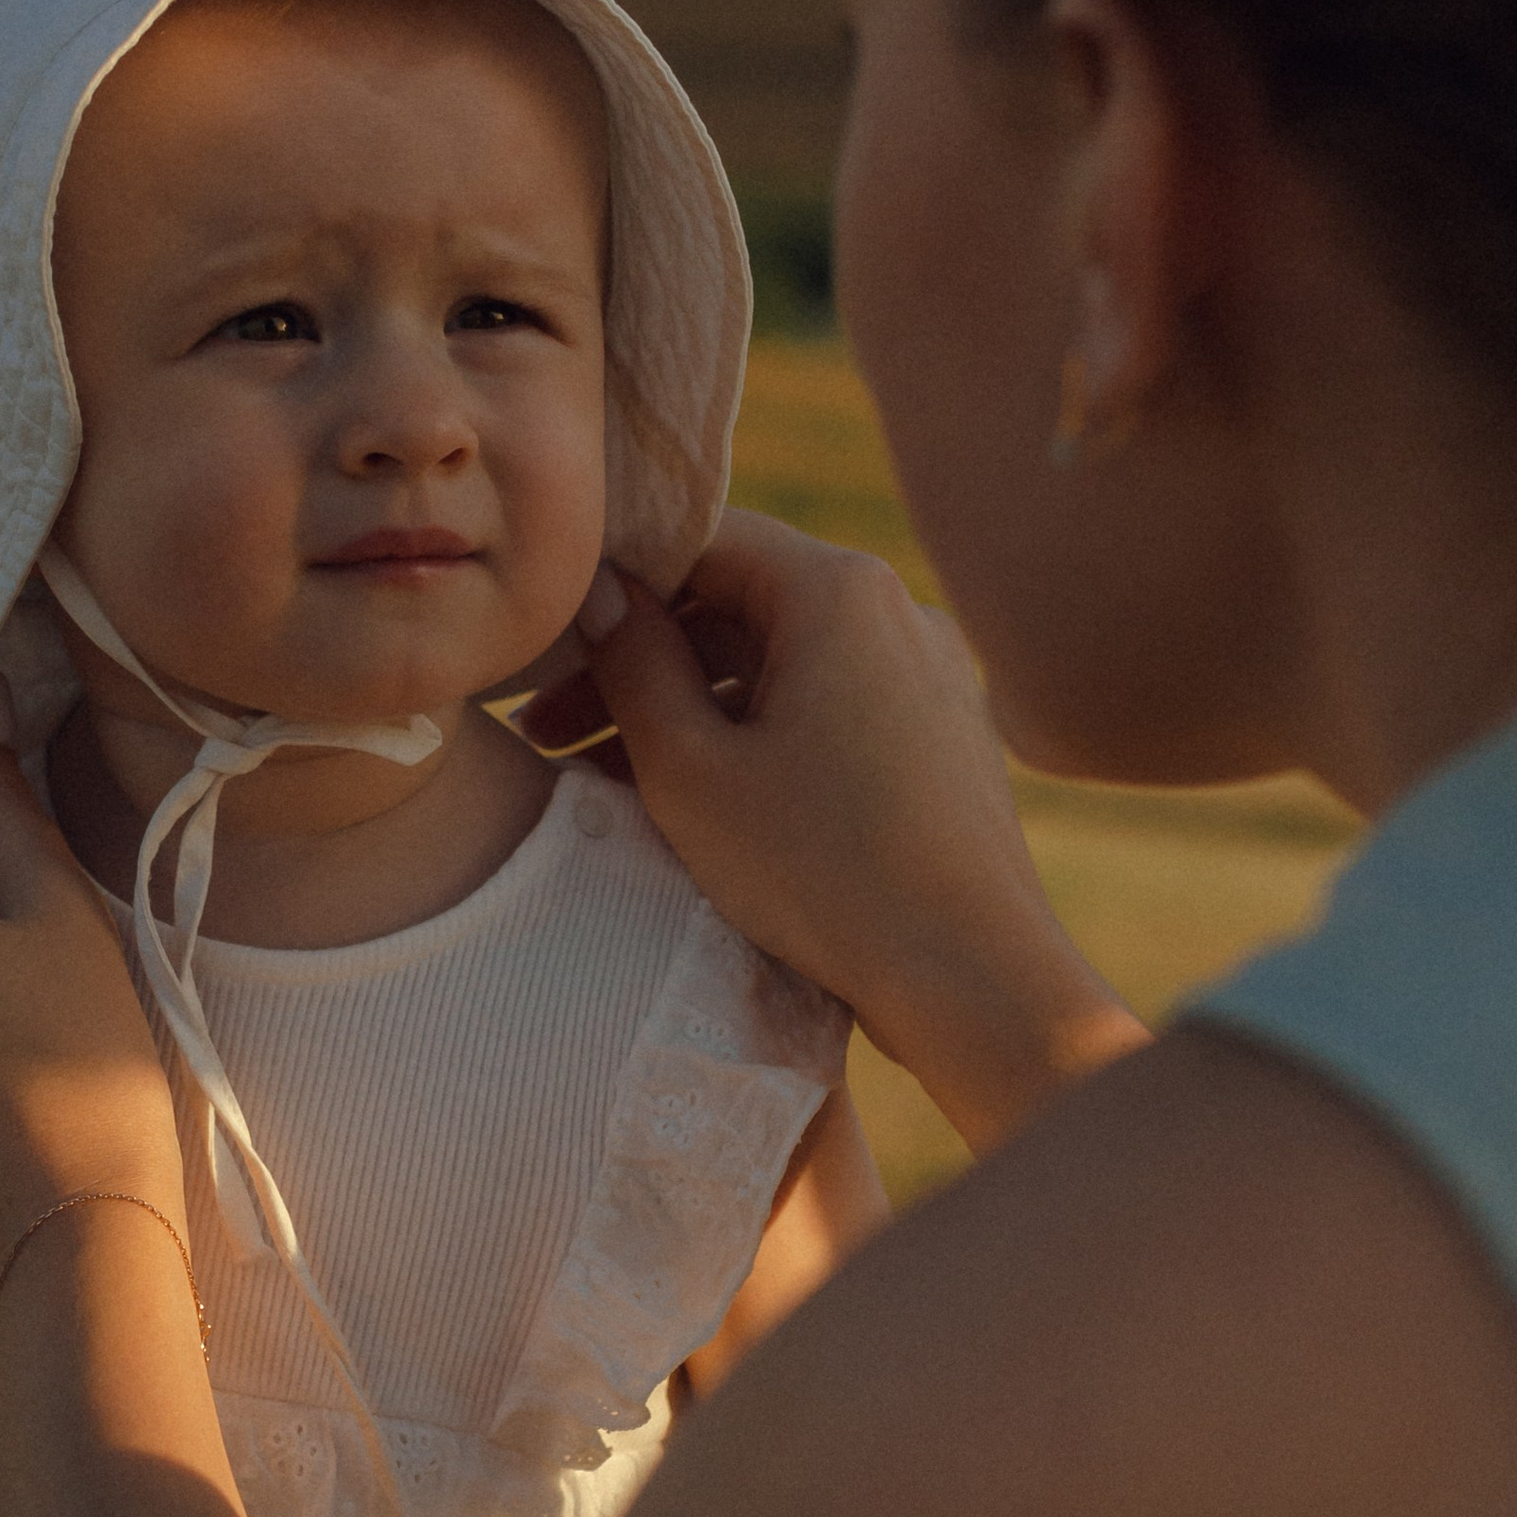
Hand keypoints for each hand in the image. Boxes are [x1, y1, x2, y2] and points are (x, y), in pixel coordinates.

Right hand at [562, 518, 1142, 1149]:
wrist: (972, 975)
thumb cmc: (821, 870)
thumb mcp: (691, 769)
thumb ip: (633, 664)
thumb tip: (600, 596)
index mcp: (837, 590)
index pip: (700, 541)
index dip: (612, 588)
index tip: (545, 646)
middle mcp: (896, 609)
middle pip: (737, 608)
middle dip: (639, 666)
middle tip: (545, 732)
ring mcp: (928, 673)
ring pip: (779, 668)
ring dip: (690, 712)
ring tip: (604, 784)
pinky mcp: (941, 736)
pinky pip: (828, 711)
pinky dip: (756, 739)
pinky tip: (698, 802)